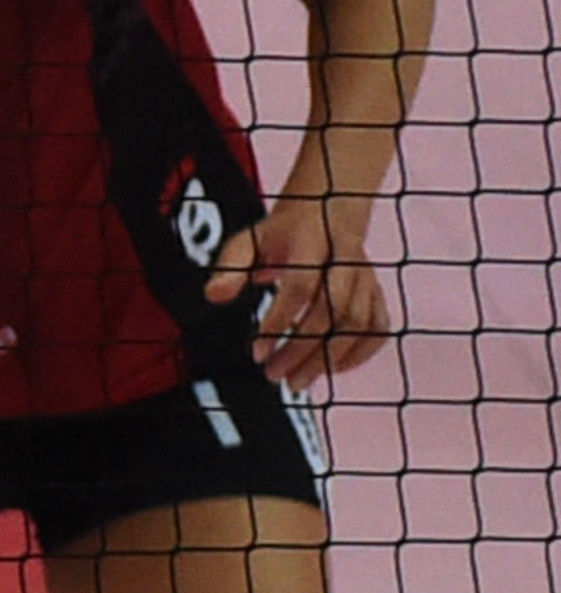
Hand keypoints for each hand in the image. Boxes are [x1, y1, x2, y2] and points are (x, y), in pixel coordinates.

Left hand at [213, 186, 394, 385]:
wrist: (325, 212)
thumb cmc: (280, 234)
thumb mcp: (248, 241)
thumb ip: (230, 268)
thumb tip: (213, 296)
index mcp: (312, 243)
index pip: (301, 287)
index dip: (279, 321)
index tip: (257, 352)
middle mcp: (346, 261)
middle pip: (334, 312)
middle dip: (304, 350)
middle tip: (275, 376)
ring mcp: (366, 277)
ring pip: (359, 324)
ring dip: (329, 359)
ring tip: (297, 381)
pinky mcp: (376, 292)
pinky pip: (379, 328)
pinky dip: (360, 353)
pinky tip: (332, 370)